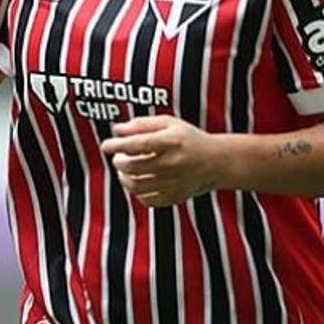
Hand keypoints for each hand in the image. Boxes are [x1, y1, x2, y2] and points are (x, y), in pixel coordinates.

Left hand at [102, 115, 225, 206]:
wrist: (218, 162)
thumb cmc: (189, 139)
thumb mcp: (169, 124)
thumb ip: (141, 124)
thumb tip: (117, 130)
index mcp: (171, 142)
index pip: (137, 144)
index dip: (117, 145)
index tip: (106, 145)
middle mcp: (173, 164)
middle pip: (132, 167)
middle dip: (118, 161)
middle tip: (119, 156)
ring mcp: (174, 183)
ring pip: (135, 186)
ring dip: (123, 177)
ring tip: (125, 170)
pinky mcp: (175, 197)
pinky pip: (146, 200)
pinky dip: (136, 192)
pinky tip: (138, 182)